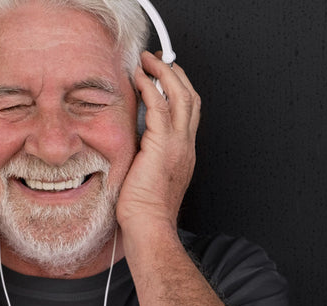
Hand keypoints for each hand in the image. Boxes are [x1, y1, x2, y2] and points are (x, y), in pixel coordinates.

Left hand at [116, 51, 200, 232]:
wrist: (148, 224)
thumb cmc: (145, 209)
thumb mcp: (149, 175)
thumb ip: (149, 154)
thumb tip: (136, 141)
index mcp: (184, 153)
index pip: (189, 112)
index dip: (179, 90)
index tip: (164, 77)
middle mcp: (186, 145)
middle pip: (190, 97)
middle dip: (175, 74)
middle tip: (158, 60)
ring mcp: (178, 144)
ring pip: (180, 95)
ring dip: (163, 73)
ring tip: (148, 61)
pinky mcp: (163, 144)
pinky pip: (159, 105)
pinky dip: (150, 87)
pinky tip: (139, 78)